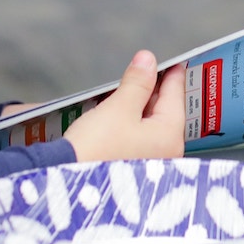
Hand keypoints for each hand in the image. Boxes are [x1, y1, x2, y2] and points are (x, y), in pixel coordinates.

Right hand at [63, 51, 187, 161]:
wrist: (67, 185)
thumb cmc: (95, 149)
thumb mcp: (118, 109)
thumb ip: (137, 83)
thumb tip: (148, 60)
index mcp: (170, 136)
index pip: (176, 95)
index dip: (171, 73)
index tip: (172, 59)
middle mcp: (166, 152)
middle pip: (164, 110)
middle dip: (154, 89)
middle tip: (146, 69)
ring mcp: (150, 163)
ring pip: (150, 124)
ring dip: (140, 106)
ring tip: (130, 87)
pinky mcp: (132, 169)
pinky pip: (138, 137)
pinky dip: (131, 122)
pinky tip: (119, 113)